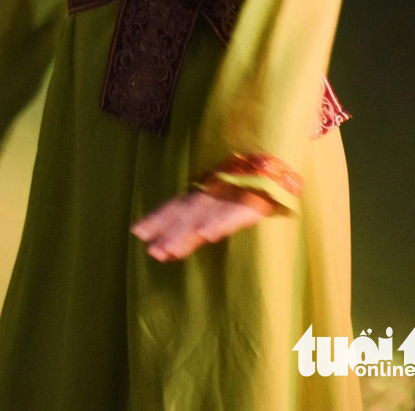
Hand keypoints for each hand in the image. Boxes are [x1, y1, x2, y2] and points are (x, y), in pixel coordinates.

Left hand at [131, 187, 271, 261]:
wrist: (276, 161)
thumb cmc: (246, 180)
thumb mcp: (220, 193)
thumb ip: (202, 208)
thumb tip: (182, 230)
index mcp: (203, 192)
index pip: (175, 206)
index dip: (156, 219)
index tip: (137, 232)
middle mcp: (211, 194)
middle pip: (184, 215)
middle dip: (167, 233)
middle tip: (152, 253)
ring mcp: (229, 198)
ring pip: (203, 218)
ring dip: (186, 234)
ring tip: (170, 250)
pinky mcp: (252, 203)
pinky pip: (233, 215)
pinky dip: (219, 224)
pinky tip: (207, 235)